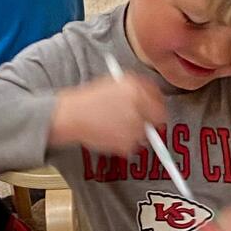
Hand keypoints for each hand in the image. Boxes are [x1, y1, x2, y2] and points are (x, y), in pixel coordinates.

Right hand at [48, 71, 163, 155]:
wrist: (71, 116)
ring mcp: (135, 126)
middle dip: (149, 121)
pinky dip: (123, 143)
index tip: (153, 110)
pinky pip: (132, 146)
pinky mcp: (128, 143)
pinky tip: (109, 134)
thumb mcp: (113, 84)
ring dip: (134, 133)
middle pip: (157, 118)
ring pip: (144, 134)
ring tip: (114, 125)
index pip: (159, 98)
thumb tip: (151, 98)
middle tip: (135, 122)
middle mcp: (138, 105)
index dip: (156, 105)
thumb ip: (135, 90)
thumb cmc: (87, 100)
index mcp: (135, 88)